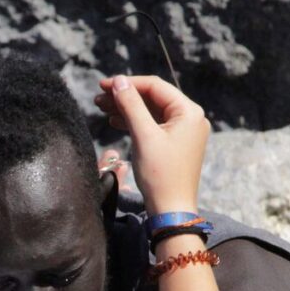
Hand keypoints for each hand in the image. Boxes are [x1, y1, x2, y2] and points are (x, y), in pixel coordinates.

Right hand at [94, 75, 210, 214]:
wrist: (171, 209)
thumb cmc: (160, 174)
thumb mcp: (143, 136)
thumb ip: (131, 105)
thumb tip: (118, 81)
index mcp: (189, 112)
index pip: (155, 87)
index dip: (127, 83)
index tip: (103, 85)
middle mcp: (190, 117)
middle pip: (153, 98)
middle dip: (125, 96)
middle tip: (99, 98)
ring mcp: (184, 131)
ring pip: (151, 111)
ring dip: (127, 108)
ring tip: (102, 108)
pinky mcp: (175, 143)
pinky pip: (153, 125)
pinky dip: (135, 122)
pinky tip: (115, 121)